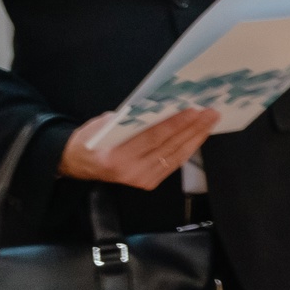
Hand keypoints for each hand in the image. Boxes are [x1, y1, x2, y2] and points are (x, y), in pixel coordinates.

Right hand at [60, 109, 219, 189]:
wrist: (78, 164)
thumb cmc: (91, 139)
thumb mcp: (105, 124)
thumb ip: (132, 119)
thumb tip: (163, 106)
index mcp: (117, 156)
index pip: (153, 138)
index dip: (175, 124)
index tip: (194, 110)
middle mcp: (132, 172)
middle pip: (169, 147)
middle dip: (193, 129)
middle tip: (211, 113)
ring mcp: (142, 180)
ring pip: (176, 156)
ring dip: (196, 138)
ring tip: (210, 122)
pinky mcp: (149, 182)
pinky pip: (173, 163)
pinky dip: (187, 149)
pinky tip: (198, 136)